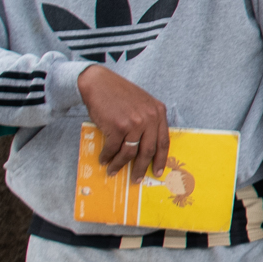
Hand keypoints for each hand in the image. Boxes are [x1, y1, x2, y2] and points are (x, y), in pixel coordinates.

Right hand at [76, 65, 170, 180]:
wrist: (99, 83)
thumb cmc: (119, 93)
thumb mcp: (142, 103)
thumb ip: (148, 121)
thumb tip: (146, 148)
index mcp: (158, 112)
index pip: (164, 141)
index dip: (161, 159)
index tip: (157, 172)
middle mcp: (149, 118)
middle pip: (148, 151)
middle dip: (141, 168)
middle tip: (135, 179)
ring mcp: (134, 123)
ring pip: (129, 153)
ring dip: (119, 164)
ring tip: (113, 171)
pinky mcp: (117, 127)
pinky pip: (113, 148)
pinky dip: (107, 156)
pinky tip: (104, 159)